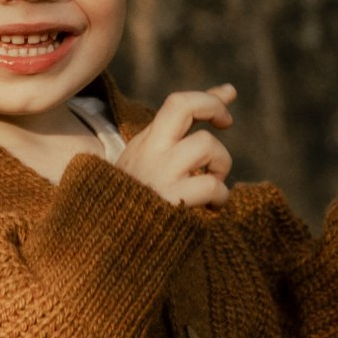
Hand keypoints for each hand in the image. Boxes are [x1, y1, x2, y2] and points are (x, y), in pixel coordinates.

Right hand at [117, 84, 235, 207]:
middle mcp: (150, 153)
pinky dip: (221, 197)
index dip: (209, 97)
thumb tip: (228, 92)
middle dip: (212, 106)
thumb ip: (184, 133)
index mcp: (144, 144)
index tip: (229, 97)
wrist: (108, 244)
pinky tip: (211, 208)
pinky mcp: (170, 202)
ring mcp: (159, 175)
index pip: (178, 104)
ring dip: (220, 164)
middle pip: (182, 104)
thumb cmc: (138, 205)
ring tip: (213, 184)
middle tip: (225, 124)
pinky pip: (211, 185)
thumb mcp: (153, 162)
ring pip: (205, 145)